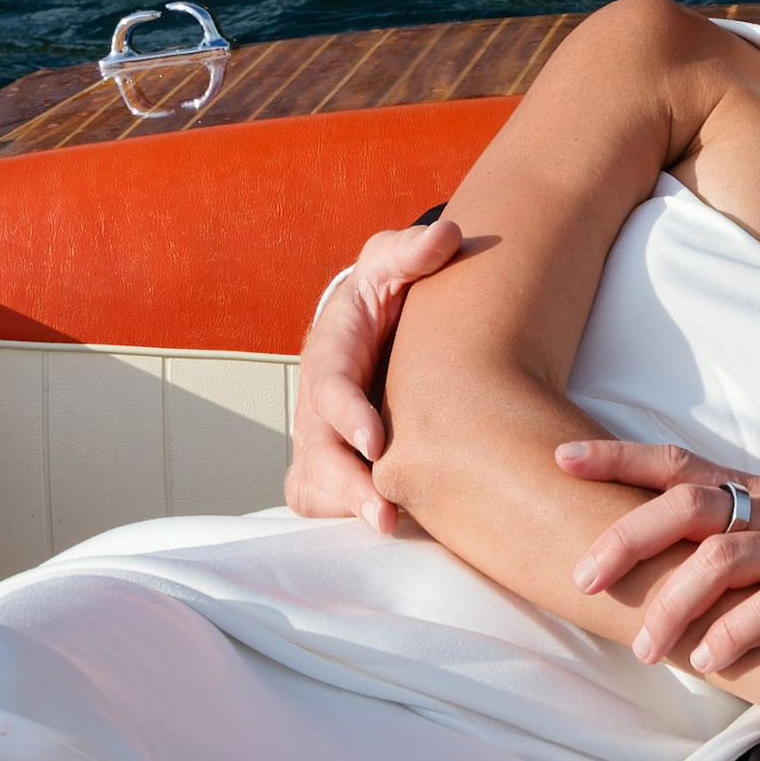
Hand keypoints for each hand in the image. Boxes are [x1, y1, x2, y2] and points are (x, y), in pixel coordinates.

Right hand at [284, 220, 463, 530]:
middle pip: (316, 451)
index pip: (329, 387)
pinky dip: (341, 515)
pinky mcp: (327, 461)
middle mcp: (316, 400)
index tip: (376, 443)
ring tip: (389, 525)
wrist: (371, 317)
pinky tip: (388, 525)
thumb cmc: (384, 290)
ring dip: (344, 507)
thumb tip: (446, 235)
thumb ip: (415, 250)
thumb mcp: (394, 261)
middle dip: (345, 485)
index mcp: (331, 350)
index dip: (348, 417)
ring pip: (313, 483)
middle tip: (385, 514)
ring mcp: (317, 434)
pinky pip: (320, 497)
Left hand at [555, 441, 759, 669]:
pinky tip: (712, 659)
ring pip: (727, 556)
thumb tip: (657, 557)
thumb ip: (735, 534)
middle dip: (628, 535)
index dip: (618, 457)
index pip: (678, 463)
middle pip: (688, 503)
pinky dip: (740, 631)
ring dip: (675, 601)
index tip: (559, 457)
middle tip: (582, 577)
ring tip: (644, 648)